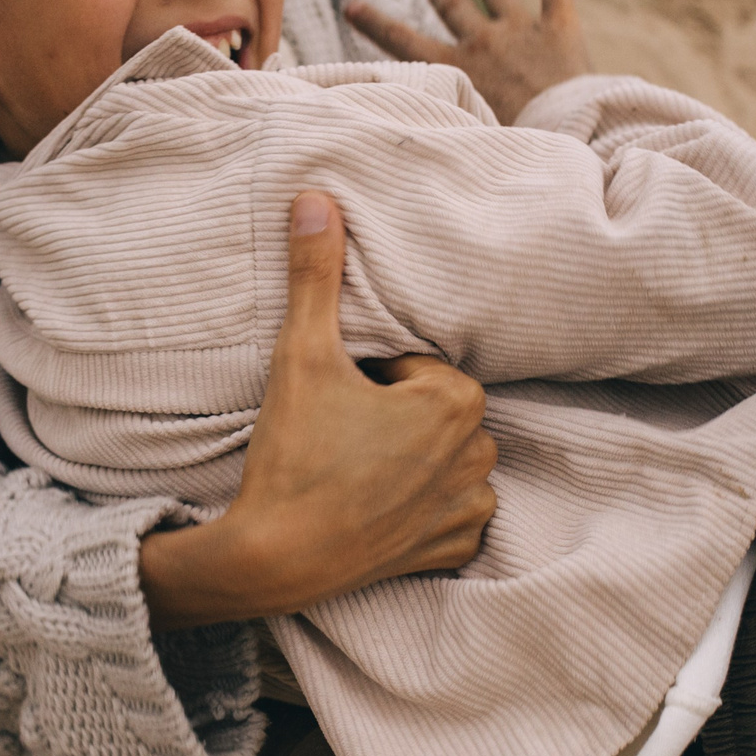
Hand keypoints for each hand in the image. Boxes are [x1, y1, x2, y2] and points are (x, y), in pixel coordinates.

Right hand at [138, 191, 495, 629]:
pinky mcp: (456, 550)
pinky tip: (374, 507)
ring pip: (442, 457)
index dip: (368, 378)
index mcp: (458, 399)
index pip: (413, 365)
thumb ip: (314, 274)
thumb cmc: (292, 456)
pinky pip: (448, 510)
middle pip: (432, 410)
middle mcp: (481, 453)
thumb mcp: (301, 355)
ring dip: (408, 458)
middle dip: (392, 416)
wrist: (273, 559)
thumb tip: (316, 196)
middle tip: (337, 437)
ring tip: (351, 472)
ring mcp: (472, 506)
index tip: (335, 402)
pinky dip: (419, 507)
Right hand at [348, 0, 592, 124]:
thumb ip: (440, 134)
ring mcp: (519, 32)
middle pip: (454, 11)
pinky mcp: (559, 29)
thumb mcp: (463, 144)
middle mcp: (481, 43)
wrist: (561, 135)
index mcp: (455, 72)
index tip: (351, 5)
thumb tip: (409, 164)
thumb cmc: (513, 148)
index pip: (404, 43)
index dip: (375, 24)